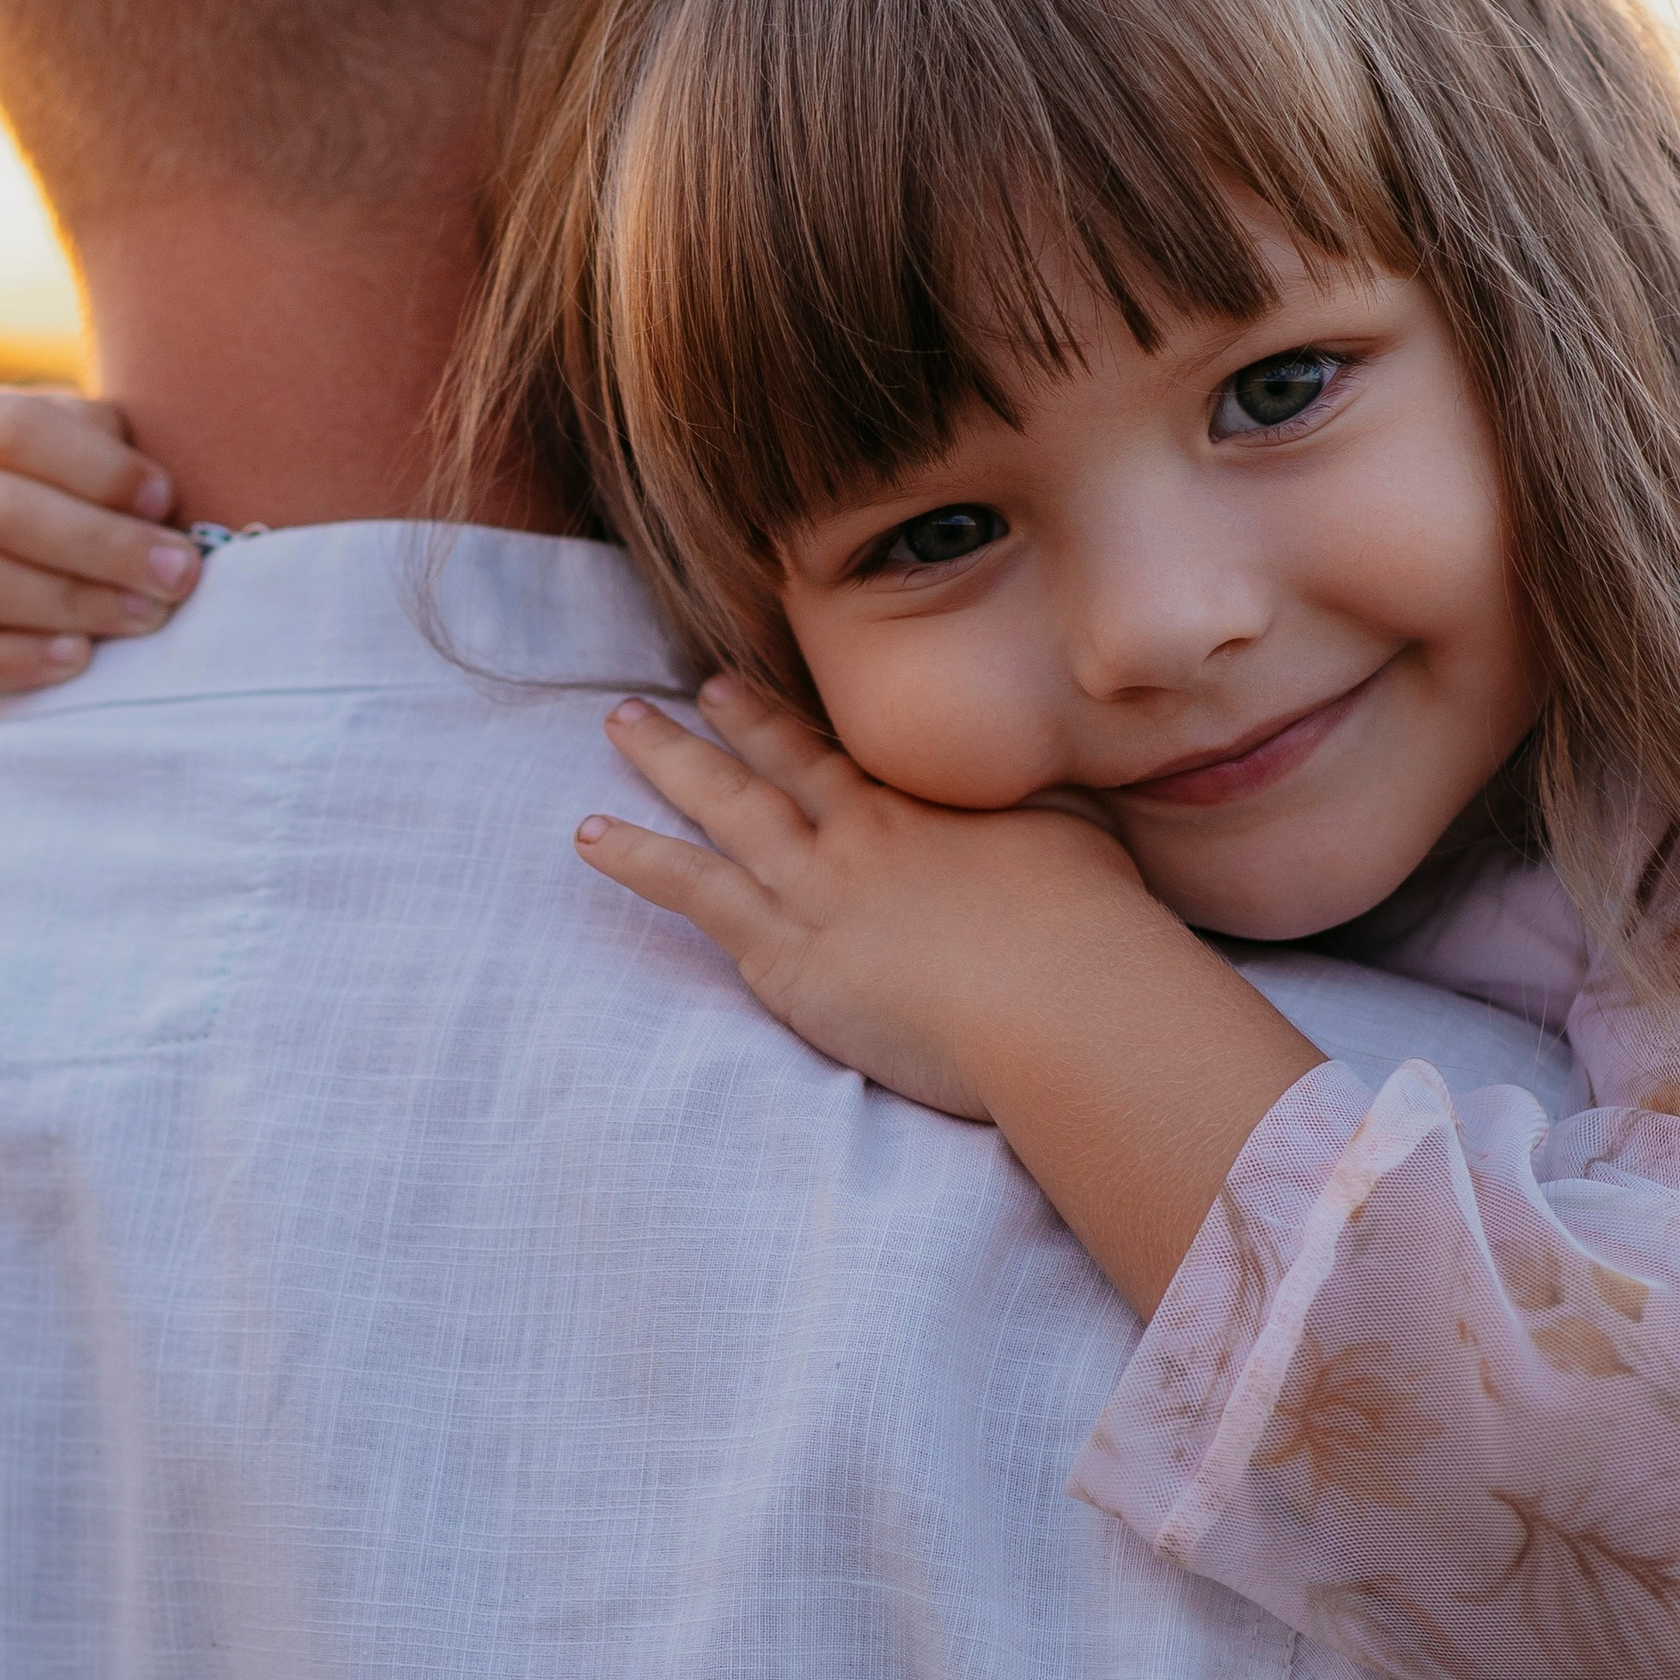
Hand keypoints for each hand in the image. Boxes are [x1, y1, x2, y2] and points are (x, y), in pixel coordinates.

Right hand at [0, 387, 200, 721]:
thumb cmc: (54, 515)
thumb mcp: (74, 463)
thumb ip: (109, 453)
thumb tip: (157, 498)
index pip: (15, 431)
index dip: (94, 465)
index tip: (164, 499)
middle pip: (0, 510)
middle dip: (101, 543)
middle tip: (178, 574)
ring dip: (70, 600)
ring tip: (145, 617)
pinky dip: (12, 659)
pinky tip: (75, 659)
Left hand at [577, 679, 1324, 1311]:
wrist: (1066, 995)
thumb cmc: (1092, 930)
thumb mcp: (1081, 842)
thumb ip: (1054, 813)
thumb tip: (1065, 790)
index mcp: (931, 808)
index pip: (852, 751)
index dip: (802, 718)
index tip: (762, 685)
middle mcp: (864, 829)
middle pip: (781, 758)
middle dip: (730, 720)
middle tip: (685, 688)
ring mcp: (817, 883)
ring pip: (722, 807)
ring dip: (667, 763)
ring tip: (618, 725)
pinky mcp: (787, 951)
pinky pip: (692, 891)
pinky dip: (637, 858)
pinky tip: (587, 836)